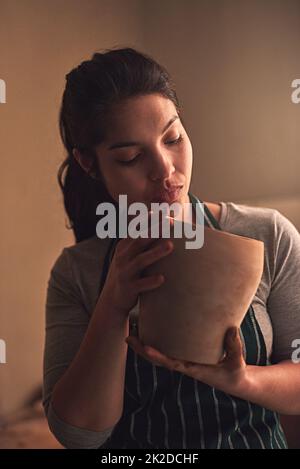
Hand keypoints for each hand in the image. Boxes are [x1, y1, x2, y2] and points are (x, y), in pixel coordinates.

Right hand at [100, 213, 174, 318]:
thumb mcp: (129, 254)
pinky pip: (141, 284)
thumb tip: (162, 222)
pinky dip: (151, 281)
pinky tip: (162, 278)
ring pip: (141, 261)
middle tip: (171, 222)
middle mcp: (123, 257)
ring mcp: (125, 272)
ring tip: (171, 246)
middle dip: (155, 230)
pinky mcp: (128, 288)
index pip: (137, 229)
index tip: (163, 210)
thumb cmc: (128, 272)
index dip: (150, 219)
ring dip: (156, 253)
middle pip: (140, 241)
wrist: (113, 298)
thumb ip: (141, 240)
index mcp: (124, 246)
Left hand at [126, 327, 248, 396]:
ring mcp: (184, 362)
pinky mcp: (186, 357)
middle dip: (142, 350)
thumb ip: (234, 346)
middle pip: (158, 360)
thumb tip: (231, 328)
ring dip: (145, 346)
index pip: (171, 364)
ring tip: (133, 330)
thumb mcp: (237, 362)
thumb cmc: (235, 373)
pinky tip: (150, 330)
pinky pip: (168, 351)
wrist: (235, 382)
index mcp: (193, 370)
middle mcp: (184, 366)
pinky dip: (156, 343)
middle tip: (128, 337)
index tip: (145, 347)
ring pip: (160, 355)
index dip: (158, 356)